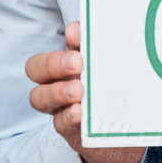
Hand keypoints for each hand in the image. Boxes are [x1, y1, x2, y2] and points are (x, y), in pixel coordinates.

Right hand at [26, 21, 145, 162]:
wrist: (124, 129)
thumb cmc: (116, 89)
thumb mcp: (115, 68)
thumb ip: (109, 52)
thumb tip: (116, 33)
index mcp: (68, 62)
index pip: (56, 42)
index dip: (63, 41)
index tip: (78, 34)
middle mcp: (57, 81)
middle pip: (36, 68)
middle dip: (54, 63)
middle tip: (77, 63)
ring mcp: (60, 106)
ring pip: (39, 97)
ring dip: (57, 92)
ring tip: (77, 90)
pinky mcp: (70, 129)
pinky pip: (60, 123)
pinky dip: (68, 117)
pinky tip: (78, 113)